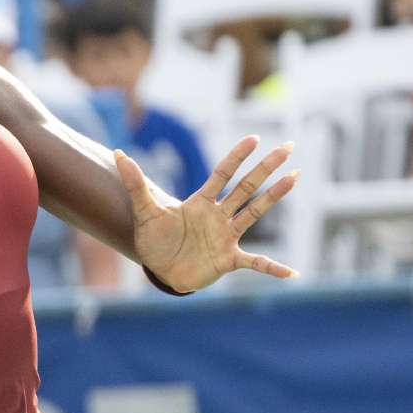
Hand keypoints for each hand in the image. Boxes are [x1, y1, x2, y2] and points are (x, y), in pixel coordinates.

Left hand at [115, 136, 299, 292]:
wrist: (160, 270)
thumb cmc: (154, 239)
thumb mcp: (144, 212)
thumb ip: (135, 184)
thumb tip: (118, 154)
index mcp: (201, 202)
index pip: (222, 173)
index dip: (237, 156)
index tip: (254, 138)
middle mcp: (219, 215)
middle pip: (246, 186)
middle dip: (266, 167)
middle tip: (288, 147)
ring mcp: (226, 236)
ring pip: (255, 213)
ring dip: (274, 197)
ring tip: (294, 178)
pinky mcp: (229, 259)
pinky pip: (256, 263)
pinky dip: (272, 268)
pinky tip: (291, 274)